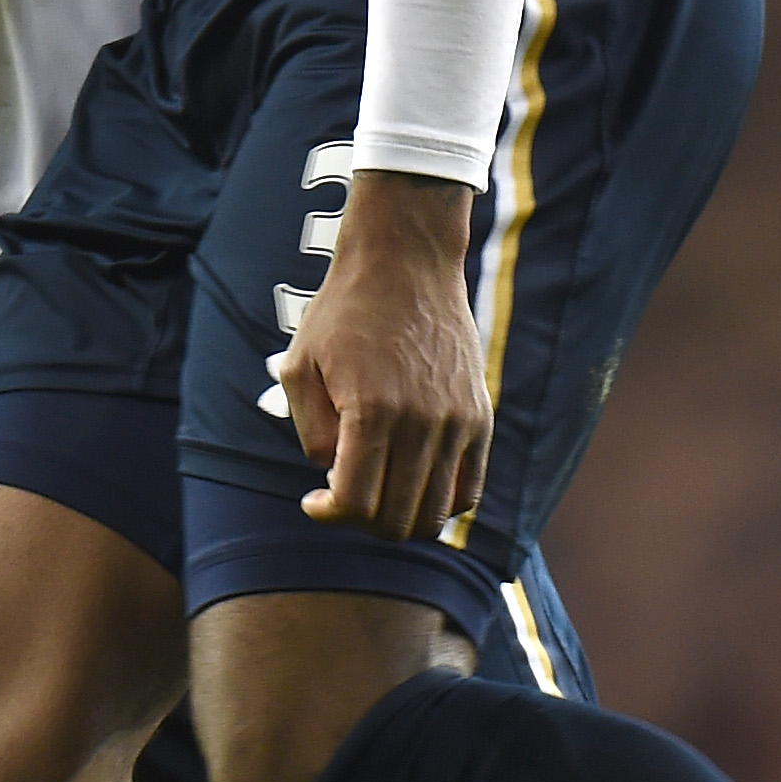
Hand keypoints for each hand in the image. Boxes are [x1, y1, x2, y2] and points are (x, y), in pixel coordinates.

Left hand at [278, 173, 491, 539]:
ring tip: (377, 488)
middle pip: (397, 520)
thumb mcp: (301, 365)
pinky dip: (439, 503)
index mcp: (372, 411)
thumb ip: (311, 433)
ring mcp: (458, 422)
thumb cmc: (344, 310)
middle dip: (361, 521)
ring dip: (399, 516)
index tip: (315, 501)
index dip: (328, 515)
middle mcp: (422, 423)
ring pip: (434, 513)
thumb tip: (335, 475)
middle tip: (343, 494)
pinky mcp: (480, 416)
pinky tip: (411, 483)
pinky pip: (468, 489)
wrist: (406, 260)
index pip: (355, 504)